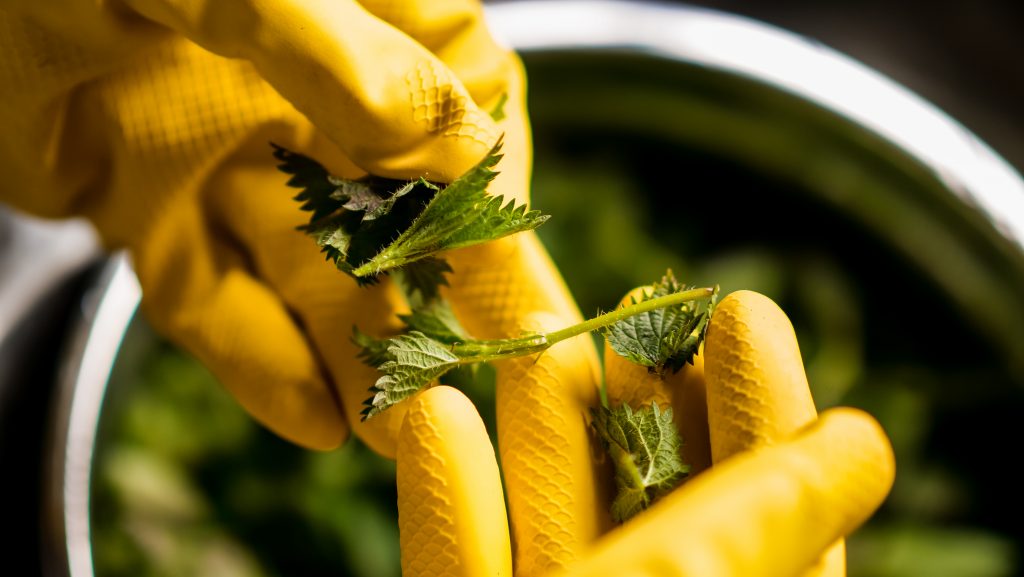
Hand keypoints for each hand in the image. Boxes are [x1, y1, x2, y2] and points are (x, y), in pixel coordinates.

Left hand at [0, 0, 591, 455]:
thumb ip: (339, 49)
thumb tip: (440, 141)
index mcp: (354, 17)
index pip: (462, 107)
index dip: (487, 187)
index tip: (499, 255)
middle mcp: (301, 94)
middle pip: (394, 211)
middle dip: (431, 299)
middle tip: (469, 378)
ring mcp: (226, 159)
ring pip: (309, 271)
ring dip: (356, 352)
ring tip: (402, 428)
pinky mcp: (150, 214)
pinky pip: (214, 300)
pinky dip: (260, 362)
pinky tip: (316, 421)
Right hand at [394, 290, 895, 576]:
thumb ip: (772, 533)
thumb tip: (859, 442)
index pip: (769, 518)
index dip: (762, 411)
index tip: (745, 310)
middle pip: (651, 502)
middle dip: (636, 397)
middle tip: (629, 310)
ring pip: (548, 523)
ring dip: (535, 425)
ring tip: (529, 333)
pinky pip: (457, 570)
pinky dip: (441, 498)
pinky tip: (427, 411)